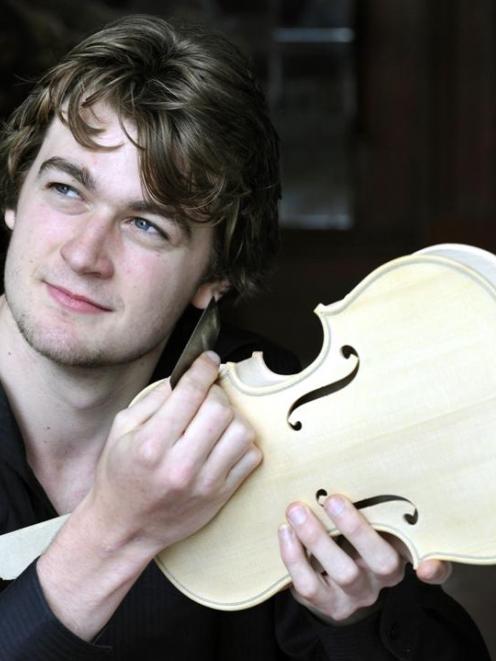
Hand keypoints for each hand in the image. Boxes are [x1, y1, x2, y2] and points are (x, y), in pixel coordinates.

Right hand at [87, 351, 261, 556]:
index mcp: (151, 444)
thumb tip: (186, 375)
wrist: (124, 528)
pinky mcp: (221, 495)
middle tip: (206, 395)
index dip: (203, 368)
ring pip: (241, 431)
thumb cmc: (119, 477)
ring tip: (215, 421)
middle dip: (215, 393)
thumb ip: (154, 399)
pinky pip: (251, 456)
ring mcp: (205, 483)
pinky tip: (223, 442)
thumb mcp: (122, 430)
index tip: (207, 360)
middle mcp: (180, 465)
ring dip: (232, 418)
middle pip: (220, 409)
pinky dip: (243, 443)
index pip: (191, 393)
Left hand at [278, 495, 450, 623]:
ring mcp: (358, 594)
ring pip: (343, 572)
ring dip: (317, 539)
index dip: (436, 567)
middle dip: (355, 528)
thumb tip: (362, 463)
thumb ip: (376, 502)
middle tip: (333, 498)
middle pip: (381, 561)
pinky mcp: (329, 604)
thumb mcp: (373, 520)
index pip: (434, 565)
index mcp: (403, 553)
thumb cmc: (356, 536)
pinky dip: (294, 558)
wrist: (335, 581)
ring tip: (296, 510)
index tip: (426, 566)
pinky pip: (310, 586)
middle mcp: (385, 577)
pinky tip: (285, 532)